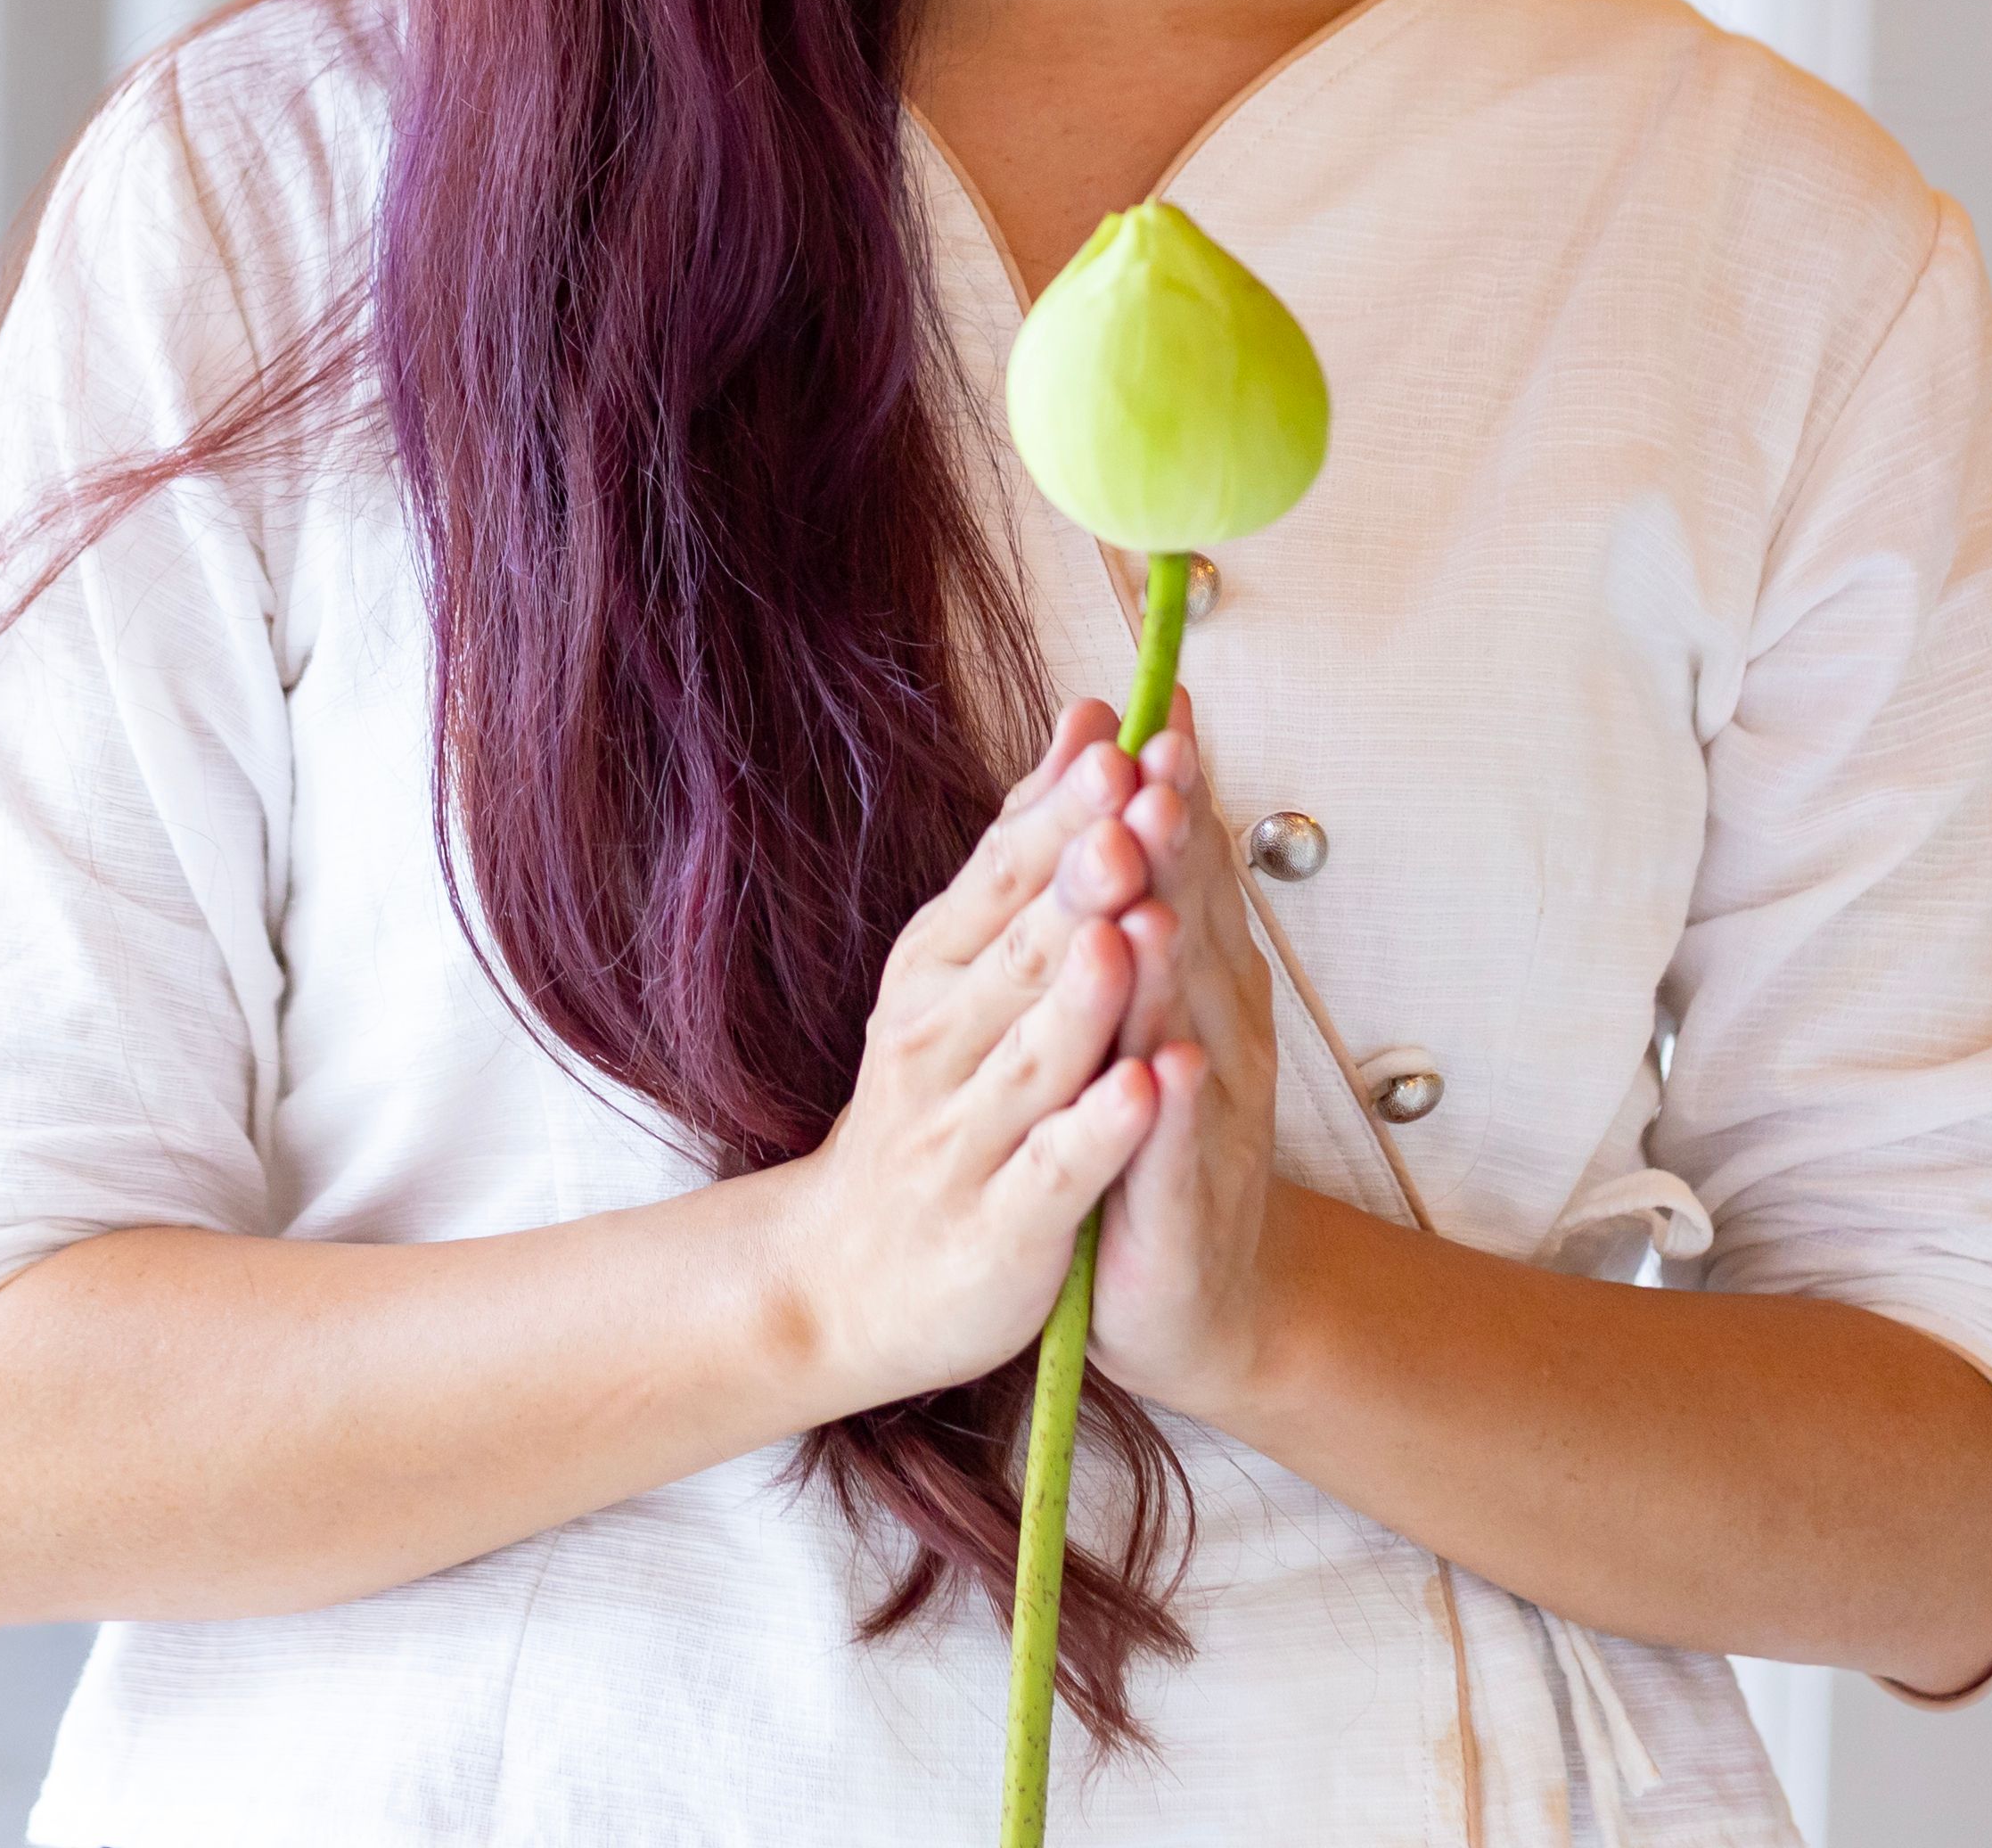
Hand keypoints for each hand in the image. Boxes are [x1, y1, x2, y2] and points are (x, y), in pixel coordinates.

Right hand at [759, 698, 1175, 1416]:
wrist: (852, 1275)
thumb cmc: (935, 1098)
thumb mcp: (962, 960)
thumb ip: (1028, 847)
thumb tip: (1089, 717)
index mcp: (939, 966)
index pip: (1003, 876)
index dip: (1062, 812)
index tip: (1118, 741)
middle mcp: (943, 1040)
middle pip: (1021, 950)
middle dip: (1080, 878)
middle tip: (1132, 803)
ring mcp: (968, 1135)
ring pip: (1035, 1055)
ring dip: (1084, 993)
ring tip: (1131, 928)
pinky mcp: (1001, 1226)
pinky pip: (1052, 1171)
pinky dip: (1095, 1131)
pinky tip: (1139, 1089)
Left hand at [1079, 692, 1299, 1432]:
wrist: (1199, 1294)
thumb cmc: (1155, 1124)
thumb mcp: (1143, 993)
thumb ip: (1141, 885)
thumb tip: (1130, 756)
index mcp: (1197, 973)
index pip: (1184, 865)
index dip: (1172, 792)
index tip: (1158, 708)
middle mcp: (1215, 1028)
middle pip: (1192, 923)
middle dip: (1173, 849)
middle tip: (1153, 768)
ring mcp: (1206, 1116)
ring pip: (1186, 1023)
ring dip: (1173, 960)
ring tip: (1152, 895)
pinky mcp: (1180, 1203)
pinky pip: (1178, 1148)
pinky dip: (1175, 1106)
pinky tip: (1174, 1067)